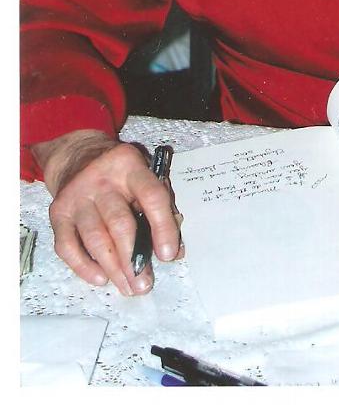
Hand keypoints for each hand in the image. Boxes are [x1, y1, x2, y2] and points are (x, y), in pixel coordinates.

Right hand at [32, 129, 182, 295]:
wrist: (77, 156)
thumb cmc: (120, 173)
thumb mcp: (145, 176)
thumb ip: (162, 207)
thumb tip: (174, 250)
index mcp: (130, 166)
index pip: (151, 196)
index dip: (162, 227)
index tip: (169, 255)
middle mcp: (101, 180)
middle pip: (119, 223)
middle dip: (133, 259)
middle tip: (144, 284)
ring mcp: (77, 197)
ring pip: (95, 238)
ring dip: (113, 268)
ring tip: (128, 288)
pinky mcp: (58, 213)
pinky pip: (67, 246)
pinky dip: (84, 266)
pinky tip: (100, 278)